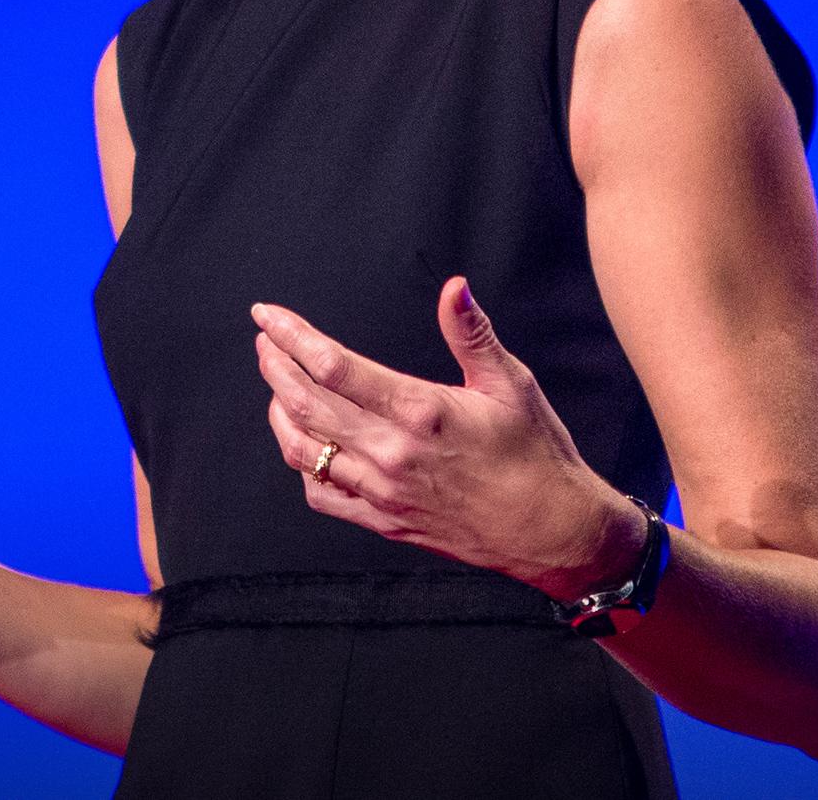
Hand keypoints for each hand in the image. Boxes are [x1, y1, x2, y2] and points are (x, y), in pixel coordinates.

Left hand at [252, 277, 641, 601]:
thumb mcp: (511, 384)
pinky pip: (323, 495)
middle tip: (264, 341)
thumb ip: (471, 333)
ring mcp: (384, 493)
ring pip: (304, 451)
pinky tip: (304, 443)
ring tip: (275, 385)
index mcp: (420, 411)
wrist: (554, 532)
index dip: (292, 336)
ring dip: (280, 413)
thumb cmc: (537, 453)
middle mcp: (393, 453)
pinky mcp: (385, 522)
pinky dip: (303, 465)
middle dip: (275, 367)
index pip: (332, 366)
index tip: (268, 316)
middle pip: (307, 405)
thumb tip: (454, 286)